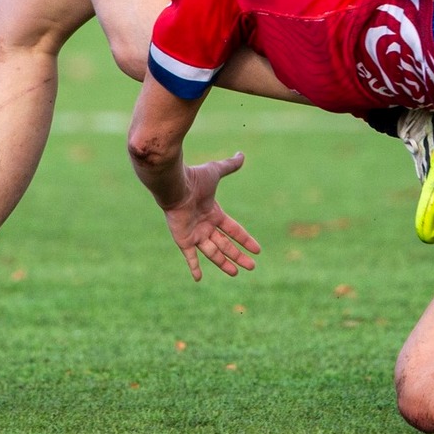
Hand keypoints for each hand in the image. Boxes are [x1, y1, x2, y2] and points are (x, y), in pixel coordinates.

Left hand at [162, 152, 261, 280]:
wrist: (175, 185)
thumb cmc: (194, 178)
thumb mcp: (216, 172)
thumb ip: (229, 166)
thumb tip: (242, 154)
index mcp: (214, 212)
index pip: (234, 230)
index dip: (246, 239)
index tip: (258, 250)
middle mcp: (205, 225)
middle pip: (226, 245)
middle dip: (239, 256)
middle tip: (251, 267)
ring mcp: (195, 234)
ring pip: (213, 253)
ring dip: (224, 263)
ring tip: (236, 273)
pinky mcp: (184, 240)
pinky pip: (190, 257)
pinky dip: (194, 267)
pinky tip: (198, 279)